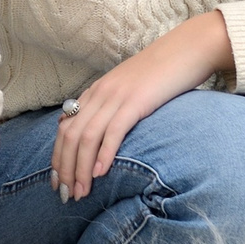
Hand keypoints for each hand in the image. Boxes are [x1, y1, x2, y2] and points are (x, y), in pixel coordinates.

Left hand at [52, 11, 232, 202]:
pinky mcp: (136, 101)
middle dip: (65, 169)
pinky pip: (114, 130)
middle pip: (70, 136)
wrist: (187, 48)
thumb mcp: (128, 89)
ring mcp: (116, 96)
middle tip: (65, 195)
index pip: (64, 129)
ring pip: (87, 137)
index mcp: (95, 92)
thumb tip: (97, 134)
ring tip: (80, 192)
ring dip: (80, 169)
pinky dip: (104, 153)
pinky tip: (100, 173)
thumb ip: (110, 107)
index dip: (58, 158)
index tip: (57, 181)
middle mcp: (99, 94)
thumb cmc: (161, 74)